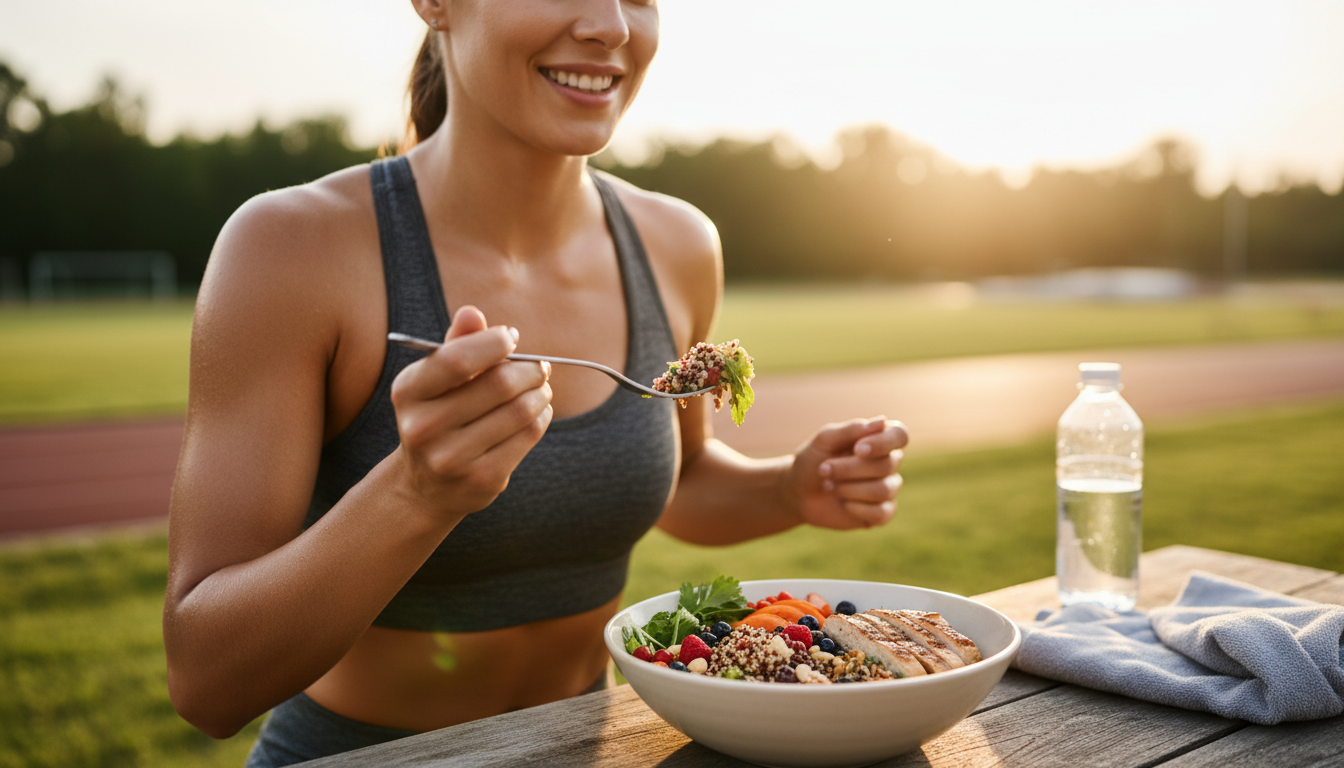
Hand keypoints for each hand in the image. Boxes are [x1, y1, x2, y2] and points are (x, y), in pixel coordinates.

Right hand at [389, 306, 552, 516]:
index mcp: (408, 392)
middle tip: (540, 366)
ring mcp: (452, 458)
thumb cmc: (438, 415)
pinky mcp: (481, 480)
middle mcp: (423, 427)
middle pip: (498, 385)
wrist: (427, 486)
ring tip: (541, 387)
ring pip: (520, 411)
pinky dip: (541, 416)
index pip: (457, 359)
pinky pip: (528, 436)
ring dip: (540, 392)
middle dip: (530, 369)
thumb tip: (472, 313)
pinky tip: (537, 411)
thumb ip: (456, 344)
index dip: (493, 343)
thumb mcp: (436, 380)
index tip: (510, 337)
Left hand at [787, 417, 908, 529]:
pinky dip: (858, 509)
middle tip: (823, 469)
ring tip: (828, 486)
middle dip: (849, 469)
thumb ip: (851, 429)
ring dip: (849, 488)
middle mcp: (888, 463)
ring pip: (883, 490)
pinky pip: (882, 513)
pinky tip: (843, 504)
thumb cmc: (813, 460)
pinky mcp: (881, 512)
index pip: (900, 435)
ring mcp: (887, 488)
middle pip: (886, 465)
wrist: (798, 492)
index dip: (883, 443)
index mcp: (878, 439)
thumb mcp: (824, 440)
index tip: (858, 449)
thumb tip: (882, 421)